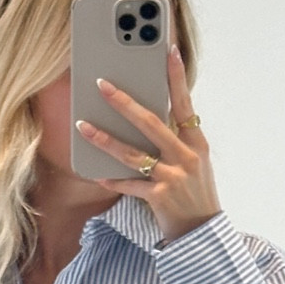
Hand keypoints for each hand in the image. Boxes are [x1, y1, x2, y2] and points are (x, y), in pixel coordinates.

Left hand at [76, 45, 220, 244]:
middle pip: (151, 122)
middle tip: (102, 84)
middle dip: (124, 102)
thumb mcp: (194, 162)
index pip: (185, 103)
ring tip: (82, 126)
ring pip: (133, 153)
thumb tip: (148, 116)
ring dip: (105, 138)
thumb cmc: (194, 194)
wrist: (202, 234)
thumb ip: (176, 139)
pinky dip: (113, 179)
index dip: (177, 76)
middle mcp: (186, 156)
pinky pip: (129, 184)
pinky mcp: (159, 197)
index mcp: (196, 143)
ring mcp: (173, 177)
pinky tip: (97, 172)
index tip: (168, 50)